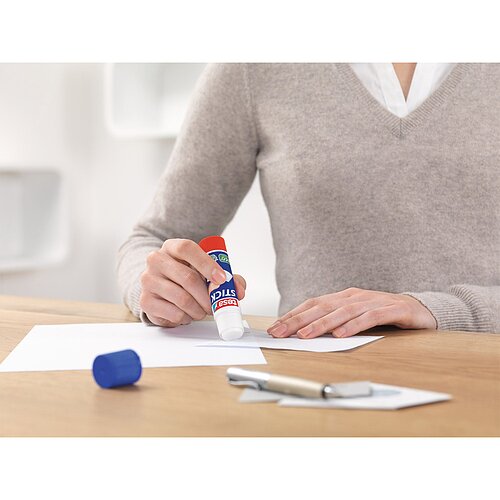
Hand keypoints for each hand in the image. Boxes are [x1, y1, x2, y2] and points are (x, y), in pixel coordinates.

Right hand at [140, 238, 245, 326]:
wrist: (159, 287)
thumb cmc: (185, 275)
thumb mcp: (205, 271)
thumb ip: (227, 277)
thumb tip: (238, 290)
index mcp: (171, 247)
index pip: (187, 248)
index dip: (206, 264)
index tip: (222, 279)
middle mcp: (156, 260)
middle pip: (187, 277)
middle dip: (207, 295)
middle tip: (215, 304)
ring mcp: (148, 280)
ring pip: (182, 298)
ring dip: (198, 309)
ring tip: (201, 310)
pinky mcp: (145, 300)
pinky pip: (174, 313)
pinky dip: (186, 317)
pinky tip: (187, 313)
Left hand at [267, 287, 436, 338]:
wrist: (421, 309)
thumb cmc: (383, 314)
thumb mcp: (355, 317)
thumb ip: (334, 322)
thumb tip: (304, 333)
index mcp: (344, 297)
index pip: (313, 304)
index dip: (293, 315)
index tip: (275, 327)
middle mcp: (355, 296)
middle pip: (322, 307)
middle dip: (298, 320)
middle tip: (280, 332)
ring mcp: (373, 301)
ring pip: (342, 312)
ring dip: (321, 324)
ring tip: (304, 335)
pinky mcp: (392, 309)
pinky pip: (370, 317)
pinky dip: (353, 326)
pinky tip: (340, 335)